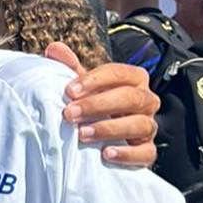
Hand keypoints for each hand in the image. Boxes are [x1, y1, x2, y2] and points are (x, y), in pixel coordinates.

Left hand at [46, 44, 158, 166]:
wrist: (101, 138)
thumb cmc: (91, 106)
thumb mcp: (81, 87)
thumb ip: (69, 68)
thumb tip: (54, 48)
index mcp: (133, 80)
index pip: (120, 73)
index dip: (95, 80)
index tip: (69, 91)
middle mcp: (146, 101)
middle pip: (131, 98)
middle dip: (98, 105)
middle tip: (69, 113)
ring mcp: (148, 127)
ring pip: (141, 124)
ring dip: (110, 128)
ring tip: (82, 134)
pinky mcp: (147, 151)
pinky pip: (146, 153)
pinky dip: (127, 154)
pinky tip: (106, 154)